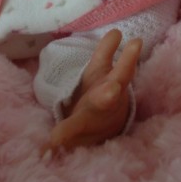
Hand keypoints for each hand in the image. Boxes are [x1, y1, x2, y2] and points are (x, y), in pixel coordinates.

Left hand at [46, 29, 142, 152]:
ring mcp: (89, 121)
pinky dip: (54, 142)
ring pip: (84, 122)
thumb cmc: (103, 91)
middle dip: (109, 94)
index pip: (122, 67)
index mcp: (112, 83)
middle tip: (110, 91)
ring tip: (57, 136)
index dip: (129, 58)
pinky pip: (66, 137)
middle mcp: (104, 102)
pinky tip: (43, 149)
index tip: (137, 42)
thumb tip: (117, 31)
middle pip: (108, 97)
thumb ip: (108, 50)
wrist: (106, 126)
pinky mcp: (77, 132)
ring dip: (72, 127)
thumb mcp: (104, 69)